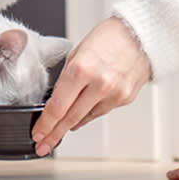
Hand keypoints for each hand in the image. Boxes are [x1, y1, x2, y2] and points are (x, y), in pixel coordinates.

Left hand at [31, 17, 151, 155]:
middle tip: (43, 145)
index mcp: (82, 68)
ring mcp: (115, 93)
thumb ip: (66, 78)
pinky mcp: (126, 98)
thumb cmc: (108, 37)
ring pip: (86, 118)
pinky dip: (89, 114)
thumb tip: (57, 102)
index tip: (38, 134)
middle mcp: (100, 83)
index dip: (45, 125)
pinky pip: (102, 112)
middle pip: (70, 118)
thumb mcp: (77, 52)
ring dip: (71, 125)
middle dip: (54, 134)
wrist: (140, 34)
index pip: (58, 106)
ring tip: (58, 131)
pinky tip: (81, 117)